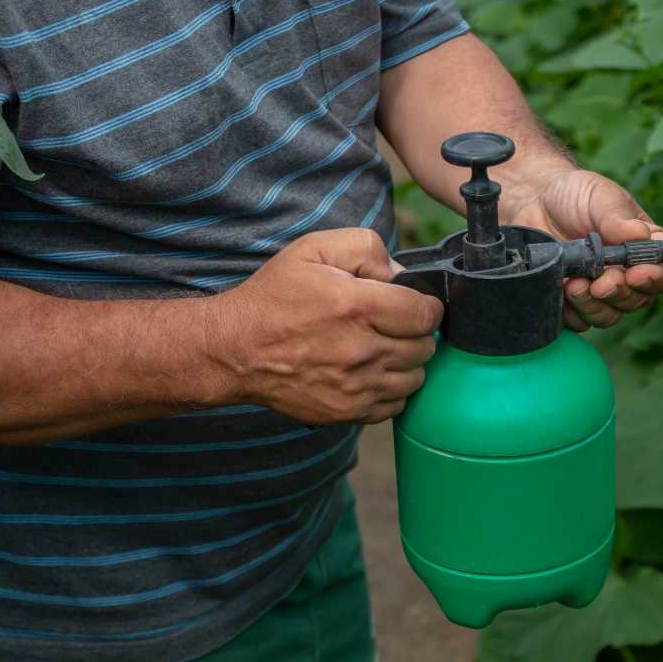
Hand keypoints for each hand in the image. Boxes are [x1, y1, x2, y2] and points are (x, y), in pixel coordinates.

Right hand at [212, 229, 442, 423]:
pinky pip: (395, 405)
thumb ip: (367, 248)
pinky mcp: (347, 412)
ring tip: (383, 348)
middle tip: (394, 325)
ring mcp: (356, 387)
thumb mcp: (314, 249)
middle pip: (425, 347)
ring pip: (415, 379)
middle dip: (416, 333)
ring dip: (407, 363)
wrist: (235, 350)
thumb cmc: (275, 297)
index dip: (426, 306)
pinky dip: (391, 390)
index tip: (414, 304)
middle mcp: (361, 351)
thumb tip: (401, 275)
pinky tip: (371, 373)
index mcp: (357, 307)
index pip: (426, 314)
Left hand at [504, 169, 662, 330]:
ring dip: (594, 306)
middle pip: (637, 299)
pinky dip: (571, 312)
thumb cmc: (575, 196)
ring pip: (609, 315)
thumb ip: (617, 217)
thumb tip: (639, 235)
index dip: (655, 278)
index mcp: (644, 247)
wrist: (533, 202)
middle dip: (619, 293)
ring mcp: (600, 290)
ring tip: (574, 285)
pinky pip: (580, 321)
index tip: (636, 274)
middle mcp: (627, 273)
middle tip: (600, 282)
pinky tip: (560, 290)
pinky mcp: (574, 302)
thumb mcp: (600, 196)